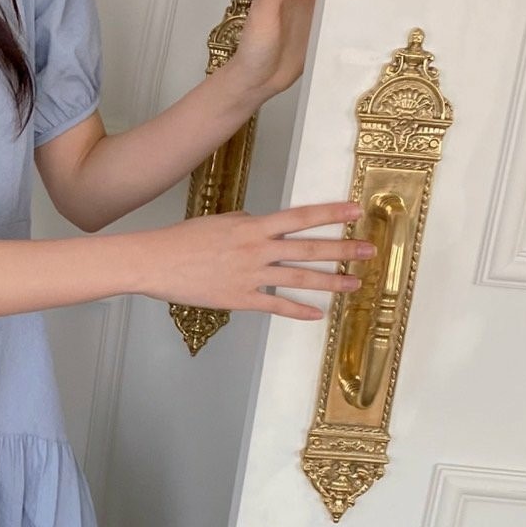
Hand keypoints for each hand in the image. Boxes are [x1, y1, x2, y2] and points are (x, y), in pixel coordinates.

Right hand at [142, 200, 373, 319]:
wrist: (155, 262)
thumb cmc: (183, 239)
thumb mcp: (220, 222)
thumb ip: (246, 224)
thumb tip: (262, 225)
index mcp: (253, 226)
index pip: (301, 217)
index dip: (331, 214)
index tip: (356, 211)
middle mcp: (258, 249)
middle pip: (309, 248)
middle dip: (343, 249)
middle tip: (370, 251)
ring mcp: (251, 275)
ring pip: (299, 278)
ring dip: (331, 281)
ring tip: (355, 284)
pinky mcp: (240, 298)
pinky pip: (276, 306)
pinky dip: (299, 311)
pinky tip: (317, 315)